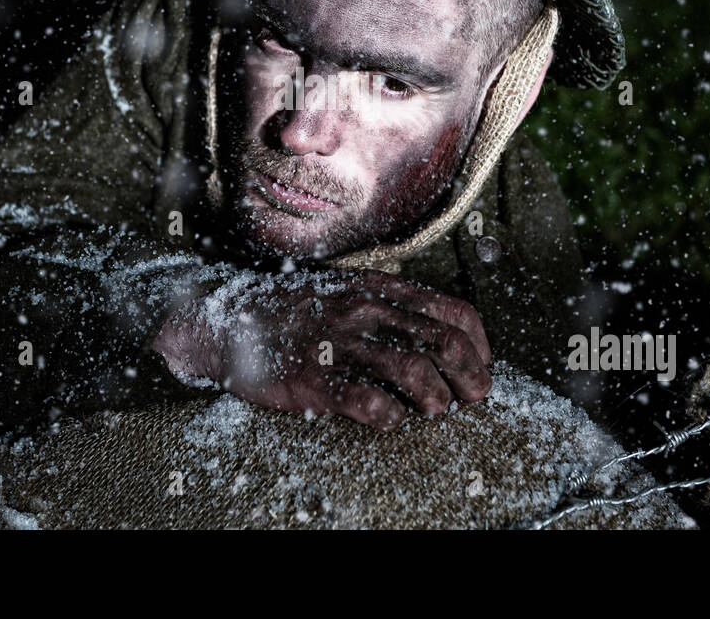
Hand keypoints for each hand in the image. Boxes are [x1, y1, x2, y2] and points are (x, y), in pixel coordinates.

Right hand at [153, 271, 491, 429]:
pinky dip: (389, 416)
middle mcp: (366, 310)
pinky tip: (389, 419)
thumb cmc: (296, 308)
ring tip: (435, 409)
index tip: (481, 367)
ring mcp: (340, 342)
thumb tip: (440, 337)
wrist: (228, 317)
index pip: (452, 311)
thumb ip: (391, 308)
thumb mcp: (349, 291)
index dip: (479, 344)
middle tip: (473, 397)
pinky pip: (366, 400)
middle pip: (443, 341)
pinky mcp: (315, 376)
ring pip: (413, 369)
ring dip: (436, 397)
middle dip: (470, 374)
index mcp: (380, 289)